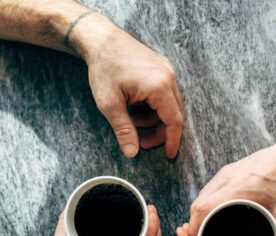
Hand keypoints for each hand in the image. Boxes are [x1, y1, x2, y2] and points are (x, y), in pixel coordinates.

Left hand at [77, 17, 184, 158]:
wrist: (101, 40)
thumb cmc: (104, 69)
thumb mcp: (110, 104)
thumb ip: (123, 130)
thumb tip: (132, 154)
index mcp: (159, 87)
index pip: (174, 121)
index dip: (172, 141)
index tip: (168, 155)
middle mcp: (168, 77)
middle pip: (174, 114)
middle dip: (159, 131)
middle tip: (141, 142)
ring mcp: (167, 70)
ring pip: (169, 104)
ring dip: (153, 118)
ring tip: (130, 119)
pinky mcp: (162, 67)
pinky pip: (165, 93)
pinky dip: (153, 105)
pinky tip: (135, 106)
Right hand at [186, 142, 275, 235]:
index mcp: (239, 190)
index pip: (204, 209)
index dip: (195, 228)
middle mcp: (227, 179)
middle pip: (198, 204)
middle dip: (193, 224)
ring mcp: (225, 173)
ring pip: (201, 195)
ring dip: (197, 213)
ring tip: (201, 229)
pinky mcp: (227, 170)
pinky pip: (208, 188)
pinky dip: (204, 202)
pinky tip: (209, 212)